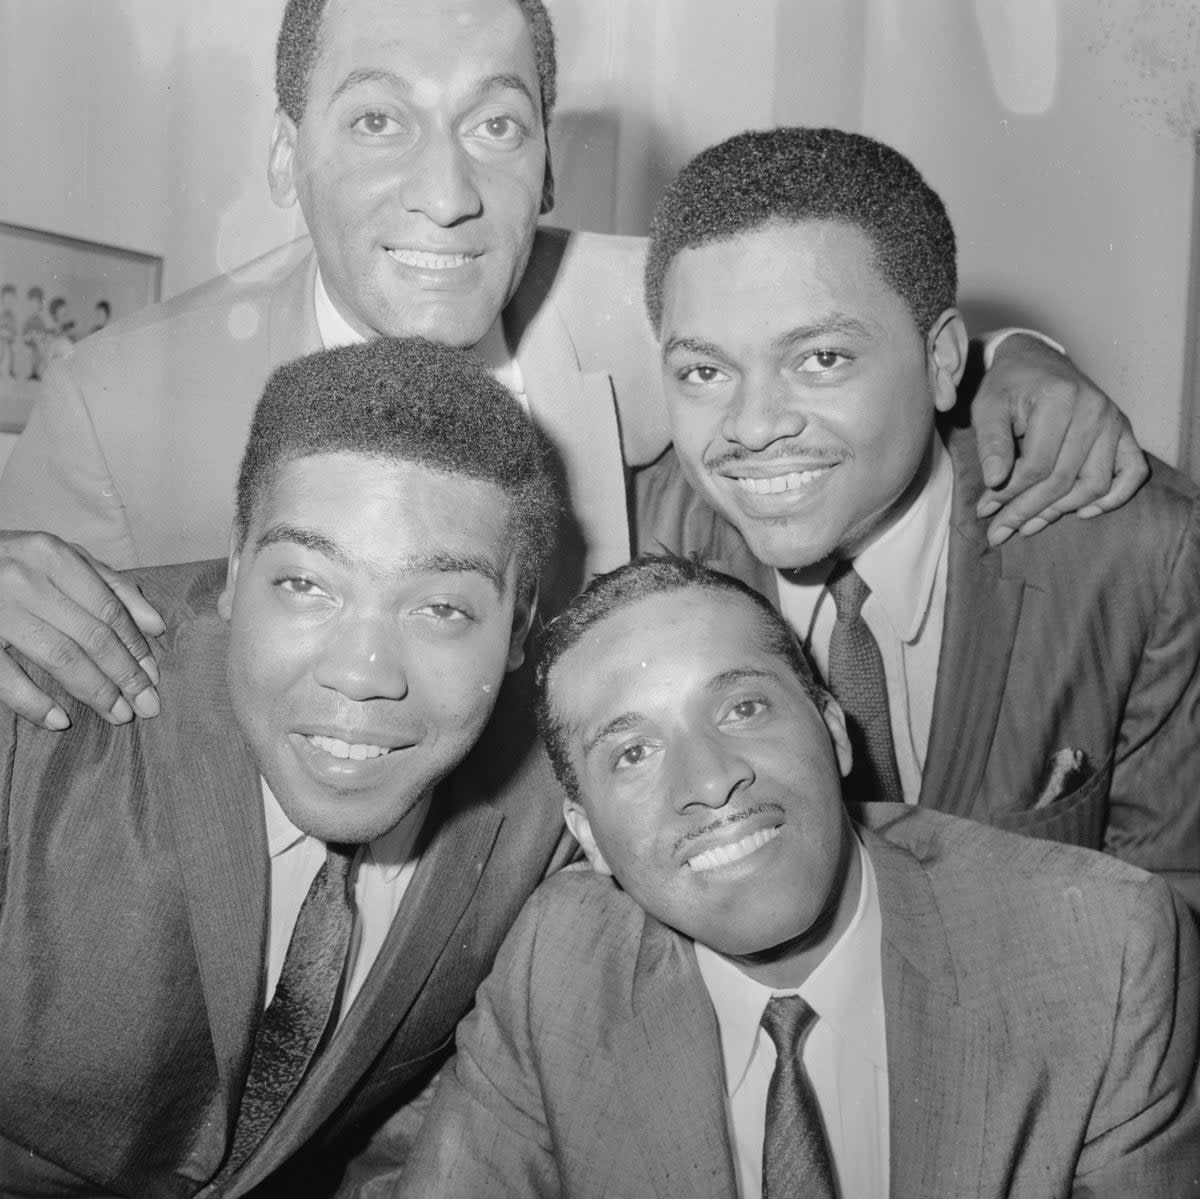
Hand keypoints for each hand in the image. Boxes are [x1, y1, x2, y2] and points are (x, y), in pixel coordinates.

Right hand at [0, 531, 164, 728]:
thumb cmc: (7, 560)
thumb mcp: (57, 558)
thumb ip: (109, 585)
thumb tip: (156, 626)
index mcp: (52, 555)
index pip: (109, 609)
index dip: (136, 647)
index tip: (154, 678)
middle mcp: (25, 578)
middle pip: (92, 636)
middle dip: (125, 676)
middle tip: (147, 706)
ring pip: (60, 657)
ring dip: (95, 691)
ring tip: (119, 714)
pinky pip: (5, 678)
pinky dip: (34, 703)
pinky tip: (60, 720)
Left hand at [971, 334, 1148, 545]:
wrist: (1035, 360)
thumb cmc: (1009, 385)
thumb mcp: (988, 406)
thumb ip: (991, 442)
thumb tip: (995, 481)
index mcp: (1059, 400)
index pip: (1036, 466)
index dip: (1009, 494)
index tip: (985, 510)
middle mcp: (1094, 410)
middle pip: (1063, 480)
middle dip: (1027, 511)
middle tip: (1000, 531)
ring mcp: (1113, 421)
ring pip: (1094, 484)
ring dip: (1061, 511)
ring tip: (1028, 525)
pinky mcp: (1124, 431)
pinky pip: (1132, 472)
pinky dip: (1114, 497)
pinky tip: (1083, 512)